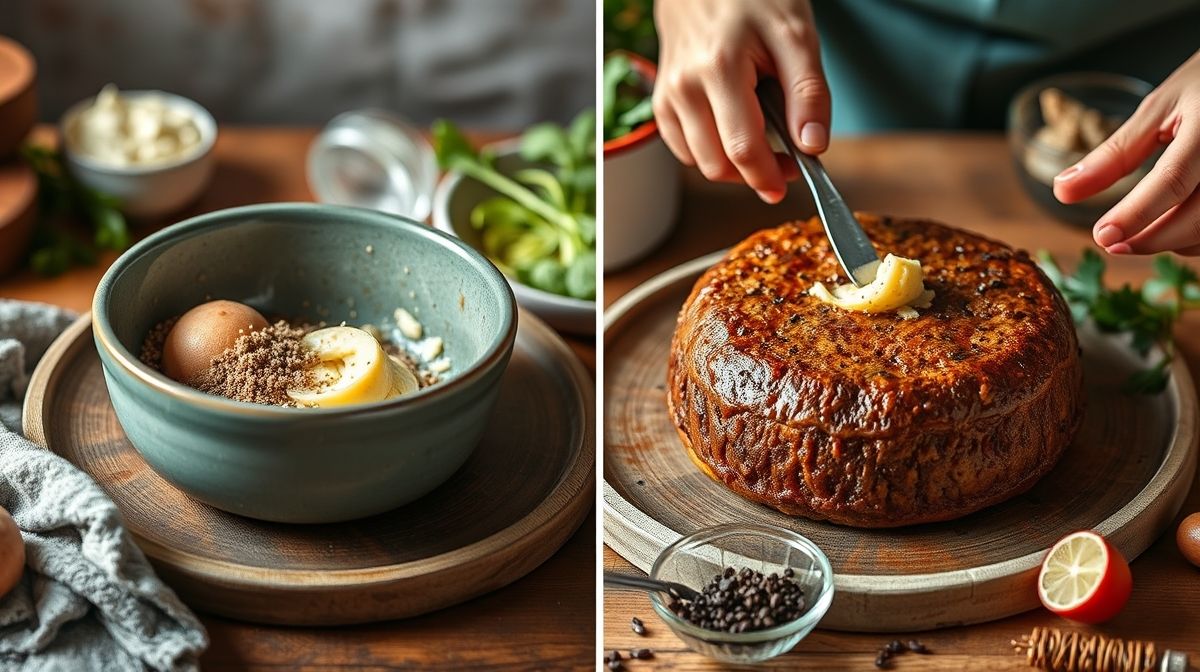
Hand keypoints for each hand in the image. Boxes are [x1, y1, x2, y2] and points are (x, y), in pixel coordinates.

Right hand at [652, 0, 829, 202]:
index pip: (742, 148)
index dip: (769, 176)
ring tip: (761, 142)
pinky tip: (732, 132)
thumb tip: (813, 145)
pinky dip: (711, 153)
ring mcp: (669, 96)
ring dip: (733, 166)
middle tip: (784, 161)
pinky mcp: (661, 102)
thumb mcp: (796, 36)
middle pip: (718, 164)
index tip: (790, 180)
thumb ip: (808, 92)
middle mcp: (685, 88)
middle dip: (754, 174)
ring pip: (700, 163)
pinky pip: (685, 150)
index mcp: (720, 69)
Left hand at [1054, 50, 1199, 254]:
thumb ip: (1115, 153)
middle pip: (1195, 218)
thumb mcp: (1158, 109)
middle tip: (1109, 242)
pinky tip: (1165, 229)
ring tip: (1132, 237)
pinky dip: (1189, 238)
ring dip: (1169, 243)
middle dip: (1148, 239)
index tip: (1102, 235)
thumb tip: (1063, 191)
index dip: (1135, 214)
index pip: (1173, 180)